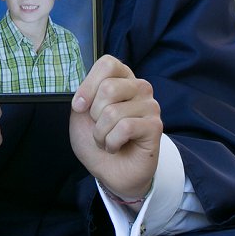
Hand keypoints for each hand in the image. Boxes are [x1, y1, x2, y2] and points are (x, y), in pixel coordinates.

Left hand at [69, 55, 162, 200]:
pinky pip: (124, 128)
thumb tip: (82, 95)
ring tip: (107, 140)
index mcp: (122, 78)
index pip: (108, 63)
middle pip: (108, 88)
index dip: (88, 85)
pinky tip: (116, 146)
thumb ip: (83, 96)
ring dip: (101, 133)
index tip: (79, 106)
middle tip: (100, 127)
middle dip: (94, 115)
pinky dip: (111, 142)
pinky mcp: (155, 126)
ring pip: (113, 112)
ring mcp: (150, 106)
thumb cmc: (98, 139)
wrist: (110, 172)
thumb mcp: (81, 115)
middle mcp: (139, 87)